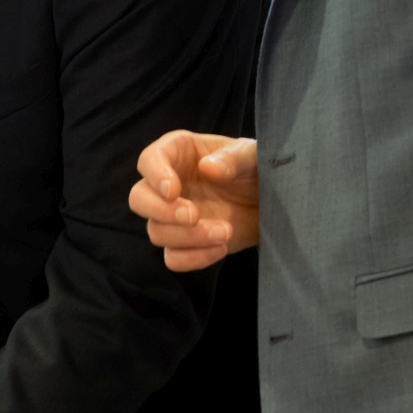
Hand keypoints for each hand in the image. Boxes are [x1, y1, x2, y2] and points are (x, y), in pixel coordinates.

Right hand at [129, 133, 259, 271]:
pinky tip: (220, 248)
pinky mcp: (185, 244)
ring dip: (189, 237)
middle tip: (193, 215)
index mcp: (178, 153)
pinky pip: (173, 258)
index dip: (155, 175)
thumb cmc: (257, 170)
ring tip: (226, 231)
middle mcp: (168, 185)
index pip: (149, 160)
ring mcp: (173, 217)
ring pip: (156, 232)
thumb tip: (208, 168)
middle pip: (139, 199)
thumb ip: (234, 158)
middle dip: (161, 211)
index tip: (172, 191)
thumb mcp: (253, 156)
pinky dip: (193, 258)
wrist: (273, 203)